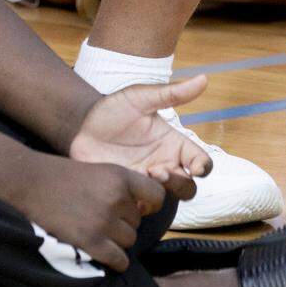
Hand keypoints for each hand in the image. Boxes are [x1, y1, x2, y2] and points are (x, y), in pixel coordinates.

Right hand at [18, 151, 162, 270]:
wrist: (28, 182)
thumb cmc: (60, 175)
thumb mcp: (95, 170)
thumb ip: (118, 186)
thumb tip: (141, 208)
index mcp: (118, 175)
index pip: (157, 194)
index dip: (151, 204)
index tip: (141, 208)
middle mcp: (115, 197)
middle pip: (138, 222)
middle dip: (124, 223)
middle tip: (102, 219)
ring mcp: (103, 221)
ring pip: (129, 241)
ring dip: (117, 241)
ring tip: (97, 233)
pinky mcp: (91, 242)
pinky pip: (119, 260)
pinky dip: (114, 261)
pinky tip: (102, 253)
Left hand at [70, 77, 210, 200]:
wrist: (82, 125)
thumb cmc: (113, 109)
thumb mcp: (141, 97)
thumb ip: (171, 93)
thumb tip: (204, 79)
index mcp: (173, 143)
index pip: (201, 162)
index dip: (202, 167)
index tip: (193, 166)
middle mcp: (164, 164)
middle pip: (189, 188)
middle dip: (180, 183)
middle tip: (158, 170)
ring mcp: (147, 181)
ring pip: (168, 200)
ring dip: (161, 193)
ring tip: (143, 174)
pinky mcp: (130, 192)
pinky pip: (144, 208)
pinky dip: (141, 202)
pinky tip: (127, 185)